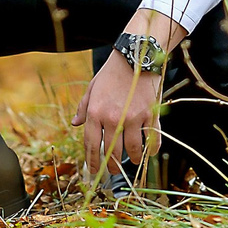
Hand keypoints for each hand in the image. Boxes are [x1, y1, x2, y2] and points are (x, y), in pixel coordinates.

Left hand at [76, 11, 183, 175]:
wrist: (136, 56)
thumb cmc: (112, 72)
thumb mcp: (92, 87)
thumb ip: (83, 107)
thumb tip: (75, 124)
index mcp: (95, 112)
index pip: (90, 144)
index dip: (92, 161)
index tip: (94, 171)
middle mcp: (112, 118)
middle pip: (111, 151)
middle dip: (112, 166)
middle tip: (113, 171)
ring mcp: (132, 118)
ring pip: (132, 149)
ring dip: (132, 159)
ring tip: (132, 162)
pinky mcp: (150, 114)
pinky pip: (151, 138)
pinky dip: (151, 149)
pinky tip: (150, 153)